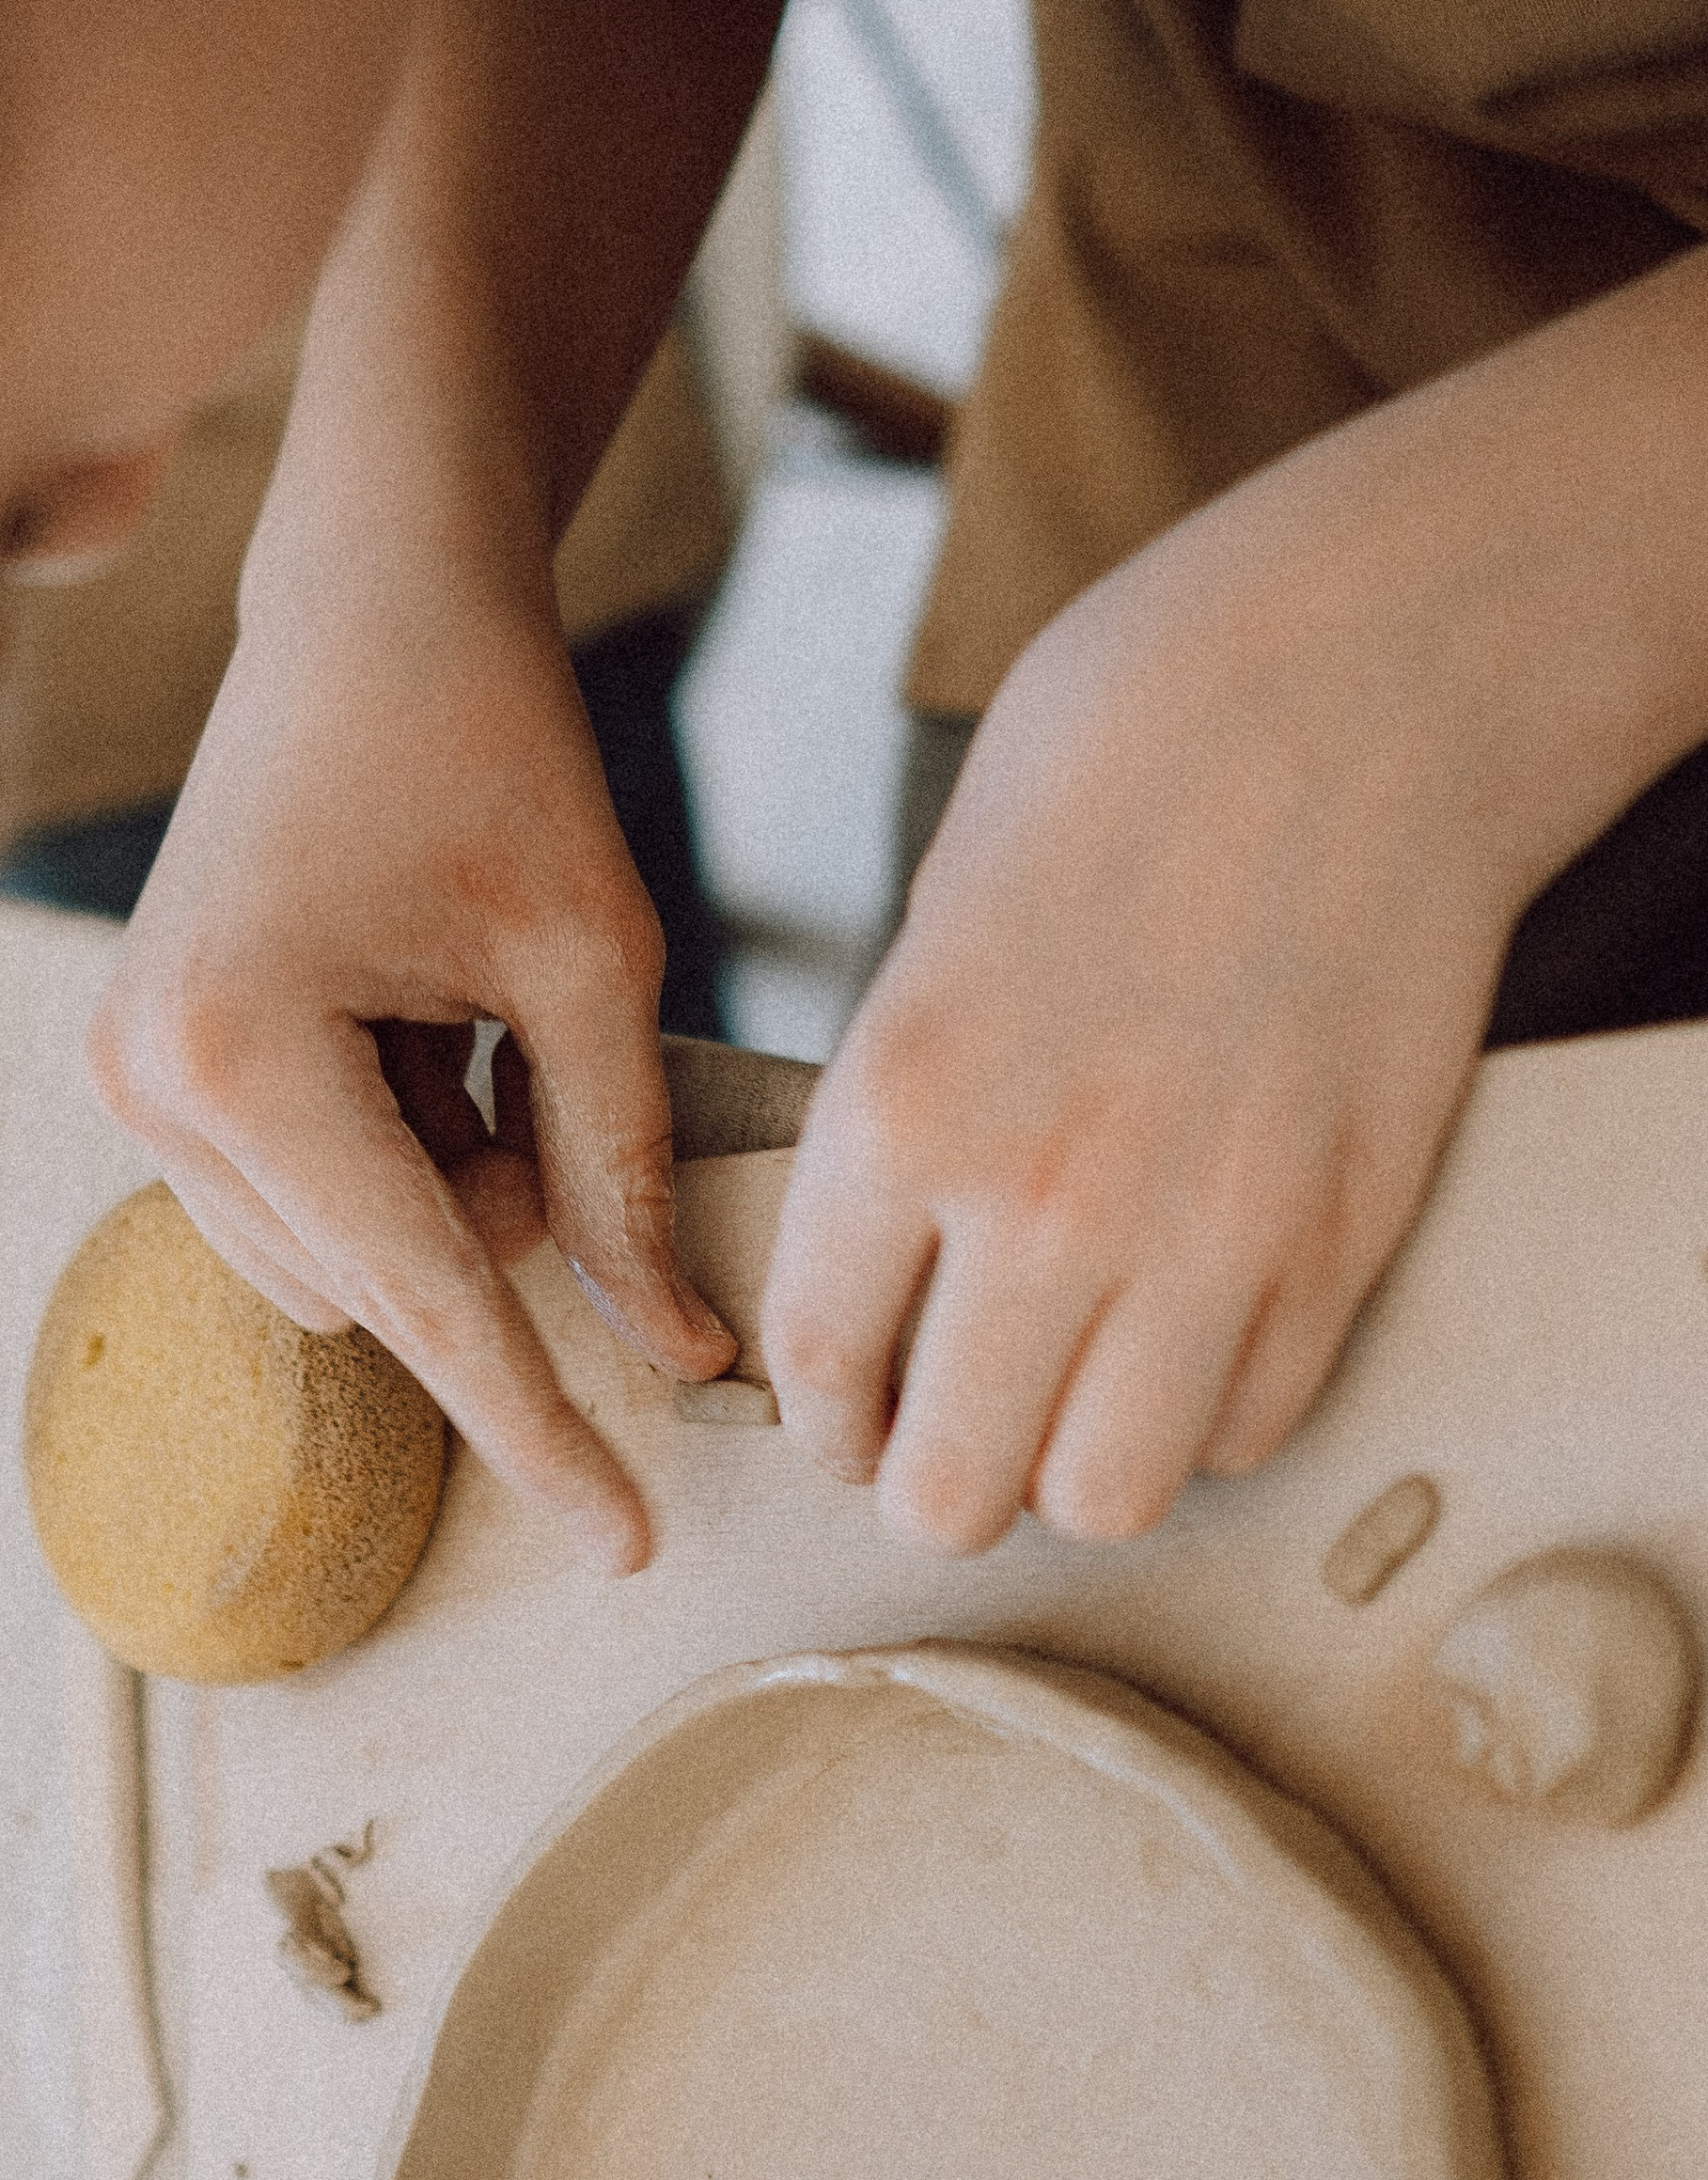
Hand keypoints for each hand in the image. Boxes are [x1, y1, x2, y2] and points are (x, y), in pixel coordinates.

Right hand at [89, 570, 734, 1573]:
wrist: (366, 598)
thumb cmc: (489, 745)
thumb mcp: (591, 960)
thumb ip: (622, 1171)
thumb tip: (682, 1359)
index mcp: (240, 1051)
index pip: (423, 1296)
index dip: (538, 1425)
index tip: (623, 1545)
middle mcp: (149, 1084)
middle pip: (379, 1281)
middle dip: (497, 1221)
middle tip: (541, 1049)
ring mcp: (130, 1081)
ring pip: (341, 1257)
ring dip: (445, 1184)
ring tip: (463, 1007)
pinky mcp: (149, 1069)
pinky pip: (303, 1197)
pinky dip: (396, 1150)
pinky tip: (416, 1014)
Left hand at [760, 343, 1656, 1547]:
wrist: (1359, 682)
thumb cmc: (1127, 755)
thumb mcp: (937, 918)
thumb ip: (906, 1106)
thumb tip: (893, 1247)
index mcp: (905, 1103)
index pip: (820, 1360)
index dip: (823, 1421)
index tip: (843, 1421)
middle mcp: (1047, 1199)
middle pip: (952, 1485)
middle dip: (933, 1480)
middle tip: (945, 1434)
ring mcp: (1210, 1234)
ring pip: (1106, 1497)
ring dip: (1073, 1468)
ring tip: (1072, 1397)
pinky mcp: (1344, 1239)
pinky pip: (1247, 1427)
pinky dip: (1205, 1413)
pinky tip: (1188, 1331)